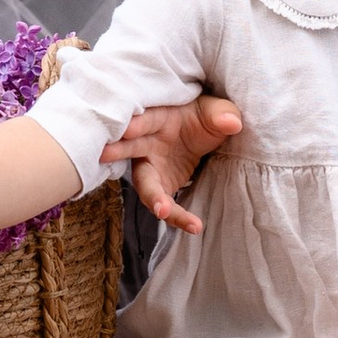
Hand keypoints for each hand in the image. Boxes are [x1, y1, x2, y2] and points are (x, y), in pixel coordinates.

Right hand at [95, 94, 243, 235]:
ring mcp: (151, 167)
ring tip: (163, 212)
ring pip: (146, 184)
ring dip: (153, 198)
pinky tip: (194, 226)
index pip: (146, 120)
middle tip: (105, 154)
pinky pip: (164, 203)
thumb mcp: (216, 112)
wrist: (204, 136)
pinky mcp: (161, 186)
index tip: (127, 129)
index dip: (137, 124)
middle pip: (130, 149)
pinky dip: (176, 216)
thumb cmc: (204, 118)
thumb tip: (232, 123)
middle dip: (119, 151)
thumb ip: (223, 114)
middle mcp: (147, 143)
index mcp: (160, 119)